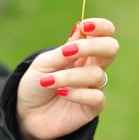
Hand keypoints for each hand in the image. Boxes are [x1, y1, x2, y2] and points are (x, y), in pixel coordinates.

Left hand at [16, 18, 118, 139]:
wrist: (26, 113)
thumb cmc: (36, 83)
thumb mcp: (44, 63)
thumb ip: (63, 50)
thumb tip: (79, 29)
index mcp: (83, 51)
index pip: (104, 33)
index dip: (101, 26)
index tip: (84, 26)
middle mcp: (93, 66)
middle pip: (111, 48)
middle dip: (92, 46)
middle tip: (69, 52)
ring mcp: (94, 86)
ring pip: (96, 74)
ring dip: (69, 76)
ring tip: (49, 81)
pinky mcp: (93, 107)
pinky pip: (96, 97)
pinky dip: (77, 93)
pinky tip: (61, 93)